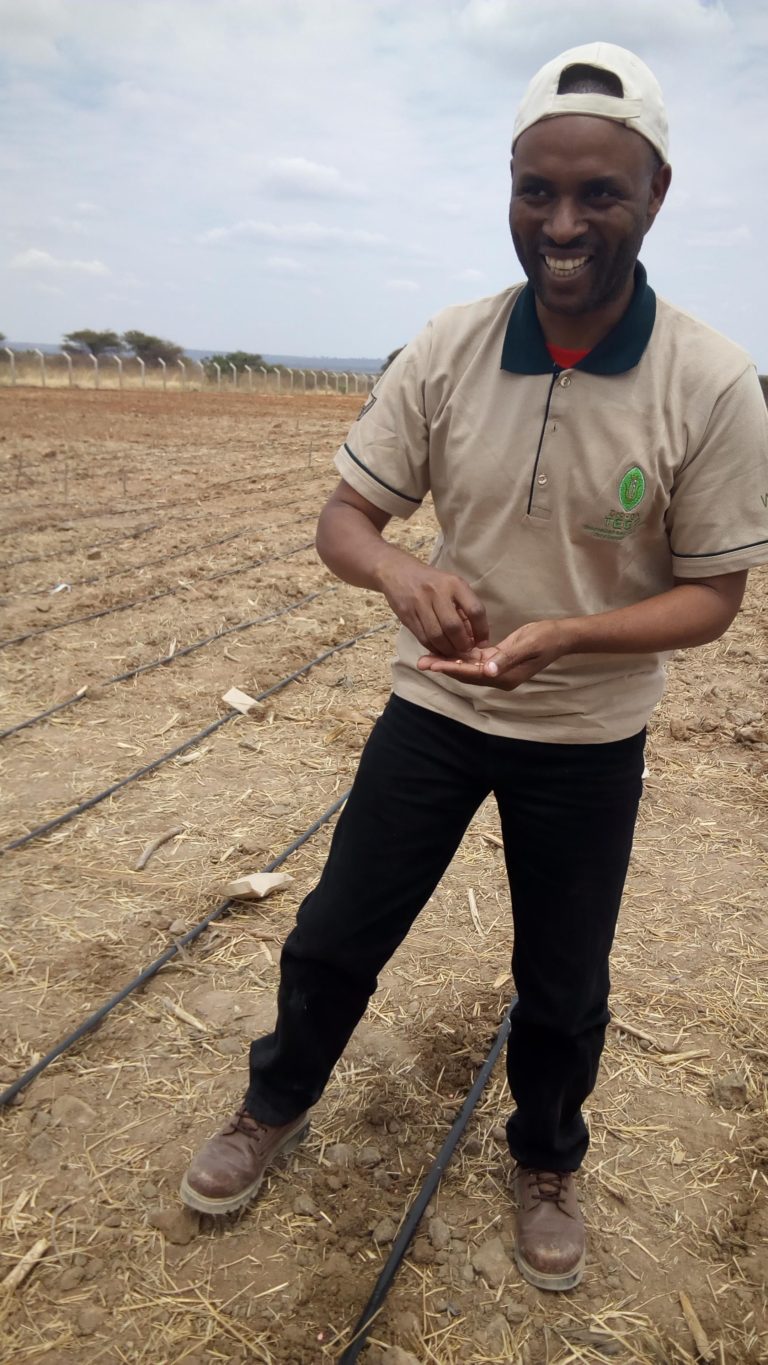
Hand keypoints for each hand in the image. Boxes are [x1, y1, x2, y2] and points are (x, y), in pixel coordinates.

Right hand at [375, 557, 488, 656]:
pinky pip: (423, 638)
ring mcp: (419, 604)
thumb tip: (475, 635)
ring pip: (437, 636)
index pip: (475, 610)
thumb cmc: (431, 581)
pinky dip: (434, 648)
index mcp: (454, 584)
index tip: (483, 642)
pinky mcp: (407, 615)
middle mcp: (437, 593)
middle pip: (454, 626)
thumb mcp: (451, 584)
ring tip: (454, 653)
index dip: (482, 630)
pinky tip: (439, 649)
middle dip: (463, 644)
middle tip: (466, 650)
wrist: (397, 571)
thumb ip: (463, 606)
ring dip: (448, 650)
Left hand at [417, 619, 568, 689]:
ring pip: (467, 666)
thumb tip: (487, 671)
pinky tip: (446, 649)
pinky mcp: (498, 659)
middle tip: (420, 662)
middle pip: (465, 673)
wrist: (559, 636)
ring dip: (448, 661)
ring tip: (427, 656)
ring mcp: (497, 669)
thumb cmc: (545, 639)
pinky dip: (460, 655)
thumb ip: (507, 658)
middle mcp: (498, 676)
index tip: (432, 664)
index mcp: (504, 677)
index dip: (451, 669)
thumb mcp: (527, 646)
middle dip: (443, 667)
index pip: (471, 674)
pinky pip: (475, 659)